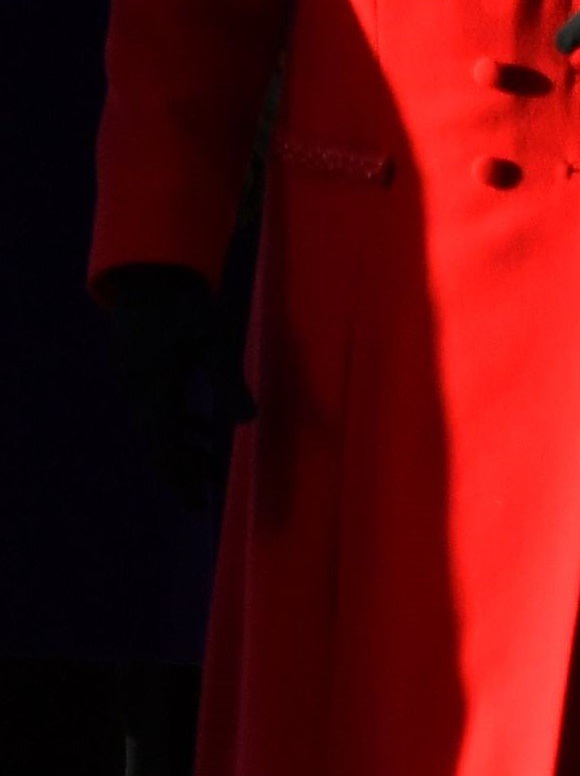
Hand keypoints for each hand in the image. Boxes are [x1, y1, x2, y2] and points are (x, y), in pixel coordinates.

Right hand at [100, 263, 253, 506]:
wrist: (153, 271)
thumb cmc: (187, 302)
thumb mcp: (215, 338)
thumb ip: (230, 380)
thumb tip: (248, 422)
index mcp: (151, 386)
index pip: (164, 445)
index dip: (180, 477)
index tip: (197, 505)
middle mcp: (137, 389)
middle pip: (158, 443)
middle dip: (181, 472)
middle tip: (202, 503)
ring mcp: (136, 380)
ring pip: (159, 427)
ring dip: (184, 449)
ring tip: (211, 472)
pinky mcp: (144, 370)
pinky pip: (161, 408)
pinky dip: (182, 425)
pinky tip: (206, 434)